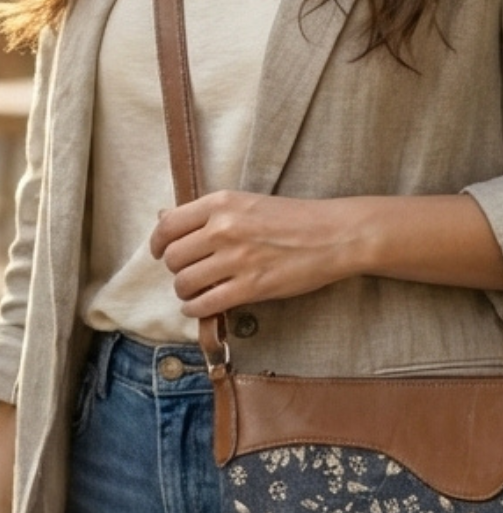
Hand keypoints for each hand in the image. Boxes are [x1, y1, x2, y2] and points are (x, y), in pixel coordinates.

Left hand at [149, 192, 358, 318]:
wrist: (334, 235)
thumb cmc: (294, 218)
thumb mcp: (247, 203)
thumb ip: (208, 212)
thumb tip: (163, 218)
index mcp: (222, 203)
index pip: (168, 225)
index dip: (158, 244)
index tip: (160, 253)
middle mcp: (224, 228)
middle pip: (173, 257)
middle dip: (177, 269)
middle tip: (190, 273)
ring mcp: (237, 259)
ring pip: (185, 282)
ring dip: (185, 291)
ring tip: (196, 292)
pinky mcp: (252, 286)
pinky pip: (206, 303)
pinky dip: (195, 309)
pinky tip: (201, 307)